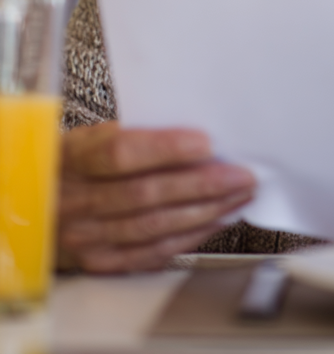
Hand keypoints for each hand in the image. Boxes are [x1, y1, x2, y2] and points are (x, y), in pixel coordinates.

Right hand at [59, 122, 255, 272]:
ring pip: (153, 226)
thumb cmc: (74, 163)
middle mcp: (76, 200)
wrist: (31, 204)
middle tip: (241, 175)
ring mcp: (85, 235)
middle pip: (146, 194)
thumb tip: (197, 133)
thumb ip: (136, 134)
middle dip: (203, 184)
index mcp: (73, 158)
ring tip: (238, 196)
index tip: (207, 143)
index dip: (167, 149)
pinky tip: (215, 222)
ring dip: (205, 211)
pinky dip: (189, 238)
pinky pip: (150, 254)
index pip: (121, 153)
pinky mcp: (99, 260)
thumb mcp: (90, 136)